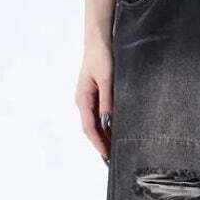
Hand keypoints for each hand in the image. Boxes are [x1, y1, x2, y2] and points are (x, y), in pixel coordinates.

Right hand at [75, 38, 112, 159]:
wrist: (99, 39)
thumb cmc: (102, 56)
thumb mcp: (107, 79)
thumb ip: (108, 101)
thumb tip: (109, 122)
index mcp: (83, 99)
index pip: (89, 128)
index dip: (98, 143)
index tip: (107, 156)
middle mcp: (84, 101)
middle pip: (92, 129)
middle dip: (102, 144)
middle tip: (114, 160)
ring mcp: (89, 98)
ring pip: (96, 123)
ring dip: (105, 136)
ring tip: (116, 150)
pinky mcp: (97, 95)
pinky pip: (101, 115)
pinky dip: (107, 126)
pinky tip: (116, 131)